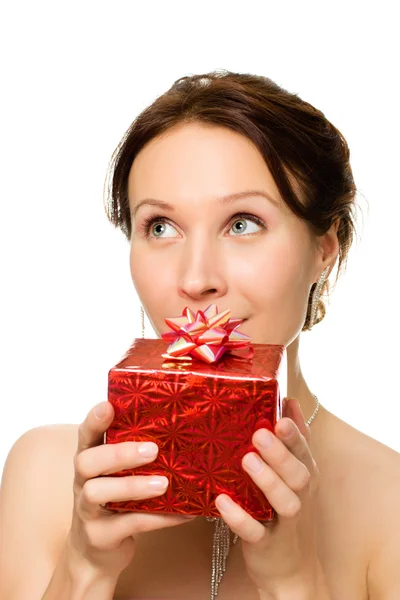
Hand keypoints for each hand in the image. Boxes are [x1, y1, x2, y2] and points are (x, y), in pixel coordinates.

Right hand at [67, 401, 194, 579]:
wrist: (95, 553)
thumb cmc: (113, 502)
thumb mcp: (117, 475)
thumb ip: (135, 454)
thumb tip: (181, 428)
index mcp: (89, 460)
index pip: (86, 434)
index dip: (94, 420)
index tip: (108, 406)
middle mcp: (83, 482)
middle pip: (87, 461)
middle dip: (118, 453)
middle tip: (151, 450)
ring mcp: (87, 511)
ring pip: (98, 493)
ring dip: (133, 486)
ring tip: (163, 484)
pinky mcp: (100, 536)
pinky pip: (130, 524)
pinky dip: (159, 518)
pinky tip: (184, 513)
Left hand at [215, 397, 320, 596]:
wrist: (290, 570)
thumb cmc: (286, 512)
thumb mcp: (294, 476)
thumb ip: (293, 440)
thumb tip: (289, 400)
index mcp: (304, 477)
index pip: (304, 451)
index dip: (295, 434)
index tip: (282, 416)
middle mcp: (299, 498)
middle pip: (298, 475)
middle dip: (281, 454)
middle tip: (260, 434)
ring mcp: (284, 523)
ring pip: (284, 502)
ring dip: (267, 480)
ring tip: (247, 460)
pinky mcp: (266, 545)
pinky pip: (254, 532)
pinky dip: (239, 517)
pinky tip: (222, 501)